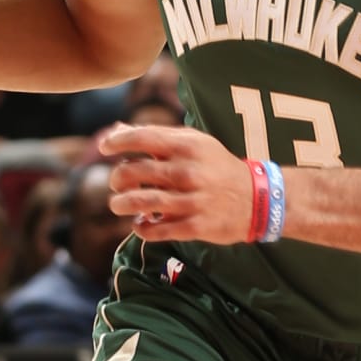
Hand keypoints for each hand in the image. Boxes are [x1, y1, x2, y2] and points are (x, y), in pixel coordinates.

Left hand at [97, 122, 254, 244]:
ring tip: (118, 205)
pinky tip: (140, 224)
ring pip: (141, 203)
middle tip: (117, 184)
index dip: (116, 142)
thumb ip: (157, 136)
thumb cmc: (217, 166)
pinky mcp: (195, 227)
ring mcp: (191, 201)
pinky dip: (142, 228)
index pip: (141, 138)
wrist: (257, 198)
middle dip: (117, 179)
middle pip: (133, 173)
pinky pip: (157, 230)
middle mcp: (187, 172)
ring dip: (121, 205)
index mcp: (187, 146)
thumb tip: (116, 130)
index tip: (103, 147)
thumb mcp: (194, 143)